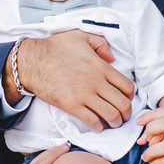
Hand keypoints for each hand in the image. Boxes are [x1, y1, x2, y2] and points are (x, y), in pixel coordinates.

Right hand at [18, 31, 134, 130]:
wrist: (32, 61)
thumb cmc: (54, 48)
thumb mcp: (80, 35)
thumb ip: (100, 43)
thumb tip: (112, 58)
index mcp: (101, 66)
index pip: (127, 86)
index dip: (130, 96)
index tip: (125, 99)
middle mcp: (96, 82)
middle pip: (123, 104)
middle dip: (126, 113)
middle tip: (122, 116)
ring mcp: (84, 95)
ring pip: (111, 115)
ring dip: (114, 122)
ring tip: (111, 122)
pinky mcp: (72, 105)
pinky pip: (92, 121)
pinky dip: (98, 127)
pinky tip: (96, 125)